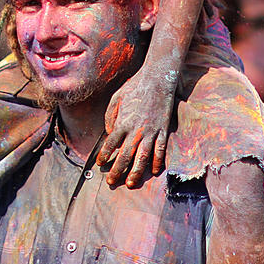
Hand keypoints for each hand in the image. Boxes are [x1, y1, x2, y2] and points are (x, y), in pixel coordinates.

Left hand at [98, 71, 173, 187]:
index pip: (110, 144)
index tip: (100, 164)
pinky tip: (155, 171)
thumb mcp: (115, 99)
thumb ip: (110, 117)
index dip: (104, 155)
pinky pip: (160, 150)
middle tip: (111, 182)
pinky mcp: (163, 130)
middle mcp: (136, 130)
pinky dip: (158, 162)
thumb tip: (110, 133)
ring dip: (136, 172)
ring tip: (131, 183)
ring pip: (142, 158)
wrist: (157, 79)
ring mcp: (151, 132)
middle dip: (117, 171)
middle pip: (125, 156)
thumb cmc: (134, 87)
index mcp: (122, 122)